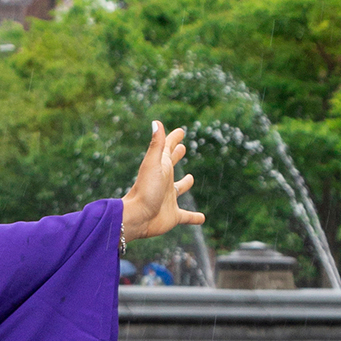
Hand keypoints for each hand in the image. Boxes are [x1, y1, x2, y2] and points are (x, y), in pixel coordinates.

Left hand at [121, 122, 203, 241]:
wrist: (137, 217)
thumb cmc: (144, 190)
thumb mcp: (153, 164)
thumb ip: (157, 144)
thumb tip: (157, 121)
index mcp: (161, 167)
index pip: (168, 149)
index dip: (173, 138)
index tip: (180, 131)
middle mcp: (165, 182)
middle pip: (172, 165)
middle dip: (176, 155)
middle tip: (182, 148)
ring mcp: (169, 199)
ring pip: (179, 189)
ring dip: (185, 184)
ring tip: (191, 179)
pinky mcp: (173, 216)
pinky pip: (187, 216)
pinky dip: (194, 217)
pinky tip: (202, 219)